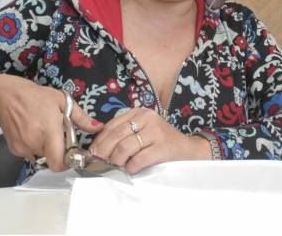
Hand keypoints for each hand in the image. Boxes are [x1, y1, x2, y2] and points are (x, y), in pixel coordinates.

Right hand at [0, 74, 103, 170]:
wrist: (6, 96)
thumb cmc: (35, 96)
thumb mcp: (62, 101)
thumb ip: (81, 118)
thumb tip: (97, 127)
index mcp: (48, 130)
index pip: (59, 163)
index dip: (69, 162)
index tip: (73, 153)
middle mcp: (34, 142)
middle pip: (53, 161)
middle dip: (60, 153)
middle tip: (60, 138)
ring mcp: (23, 148)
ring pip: (42, 158)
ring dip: (47, 150)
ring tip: (46, 132)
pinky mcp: (15, 149)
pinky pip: (31, 155)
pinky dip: (36, 148)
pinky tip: (35, 132)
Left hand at [88, 107, 211, 173]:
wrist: (188, 150)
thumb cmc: (161, 142)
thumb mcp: (142, 131)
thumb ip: (123, 135)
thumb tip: (98, 148)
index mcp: (139, 112)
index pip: (112, 125)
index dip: (100, 139)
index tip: (93, 151)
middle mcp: (147, 118)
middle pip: (116, 136)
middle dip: (104, 151)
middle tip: (101, 161)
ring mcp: (155, 131)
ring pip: (124, 148)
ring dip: (117, 160)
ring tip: (119, 165)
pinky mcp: (162, 147)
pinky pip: (137, 160)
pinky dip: (131, 167)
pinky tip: (132, 169)